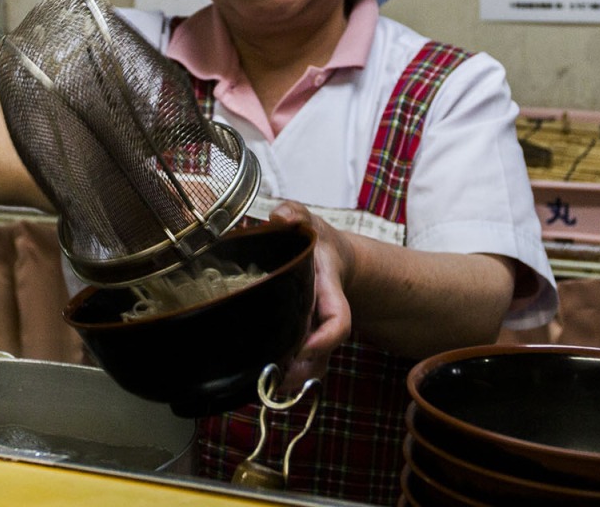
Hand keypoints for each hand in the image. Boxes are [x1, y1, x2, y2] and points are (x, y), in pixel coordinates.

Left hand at [266, 201, 353, 391]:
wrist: (333, 259)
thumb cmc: (318, 242)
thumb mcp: (308, 221)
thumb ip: (295, 214)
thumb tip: (280, 217)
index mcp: (329, 291)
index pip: (338, 322)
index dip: (325, 339)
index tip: (305, 348)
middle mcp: (324, 318)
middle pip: (322, 355)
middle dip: (302, 370)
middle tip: (275, 379)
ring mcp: (316, 333)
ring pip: (312, 367)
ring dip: (292, 381)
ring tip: (266, 386)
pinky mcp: (304, 340)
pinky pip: (300, 366)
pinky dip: (285, 377)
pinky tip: (261, 382)